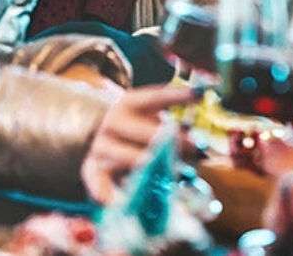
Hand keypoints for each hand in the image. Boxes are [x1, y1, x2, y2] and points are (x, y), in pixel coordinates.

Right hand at [80, 84, 193, 203]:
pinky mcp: (90, 169)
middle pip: (146, 132)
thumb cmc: (137, 131)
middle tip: (197, 148)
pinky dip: (111, 194)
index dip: (179, 96)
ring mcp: (100, 145)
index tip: (200, 93)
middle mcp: (113, 121)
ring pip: (131, 158)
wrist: (100, 142)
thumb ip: (176, 125)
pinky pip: (99, 184)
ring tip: (171, 174)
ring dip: (152, 168)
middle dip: (174, 141)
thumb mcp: (152, 118)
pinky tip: (121, 200)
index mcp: (129, 102)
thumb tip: (202, 142)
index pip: (156, 98)